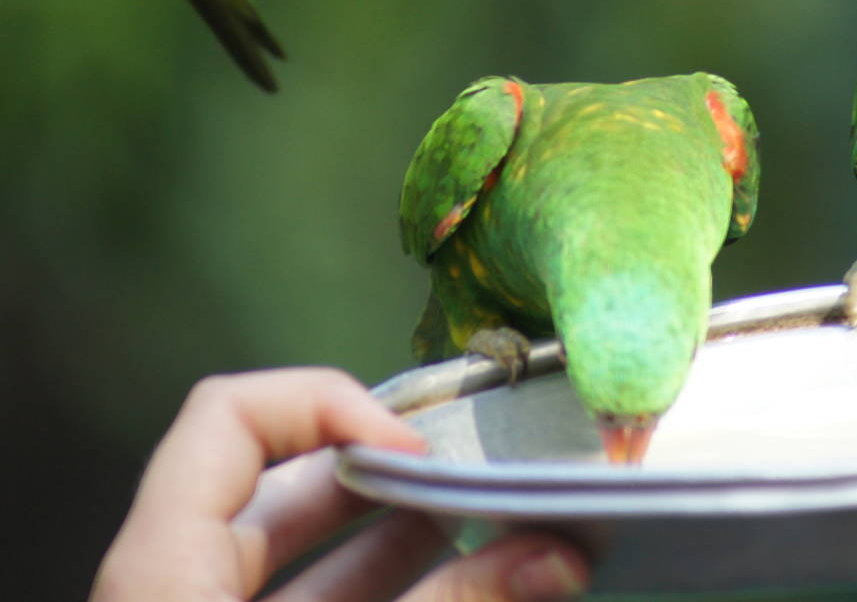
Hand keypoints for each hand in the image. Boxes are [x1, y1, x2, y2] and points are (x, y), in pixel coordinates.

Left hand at [90, 367, 588, 601]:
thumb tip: (560, 552)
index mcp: (161, 567)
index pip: (232, 413)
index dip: (333, 408)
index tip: (419, 448)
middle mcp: (175, 588)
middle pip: (285, 485)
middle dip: (393, 477)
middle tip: (476, 481)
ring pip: (312, 560)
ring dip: (405, 539)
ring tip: (494, 533)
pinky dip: (392, 592)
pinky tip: (463, 589)